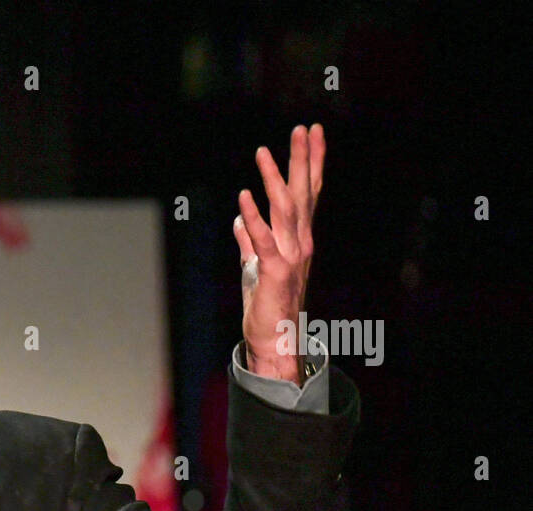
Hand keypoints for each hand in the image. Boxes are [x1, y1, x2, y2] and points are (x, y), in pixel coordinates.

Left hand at [232, 124, 324, 384]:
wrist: (273, 339)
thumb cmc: (266, 305)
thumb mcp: (255, 267)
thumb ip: (249, 242)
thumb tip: (239, 222)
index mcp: (298, 239)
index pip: (308, 193)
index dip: (311, 162)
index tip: (313, 134)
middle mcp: (300, 242)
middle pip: (304, 193)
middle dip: (303, 159)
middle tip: (304, 128)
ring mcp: (290, 256)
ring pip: (285, 209)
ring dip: (274, 179)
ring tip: (263, 153)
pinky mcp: (274, 271)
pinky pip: (262, 239)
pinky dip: (253, 217)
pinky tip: (244, 196)